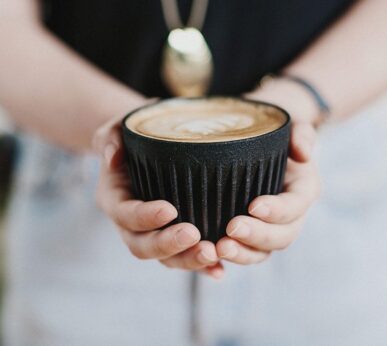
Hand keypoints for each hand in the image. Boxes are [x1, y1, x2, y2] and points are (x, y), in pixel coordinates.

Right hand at [93, 114, 223, 278]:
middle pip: (142, 246)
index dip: (144, 217)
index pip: (125, 215)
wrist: (146, 150)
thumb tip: (112, 157)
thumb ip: (110, 137)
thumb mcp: (117, 128)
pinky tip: (219, 271)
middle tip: (194, 235)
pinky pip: (185, 257)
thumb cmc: (134, 136)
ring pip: (166, 258)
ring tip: (213, 254)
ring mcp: (152, 233)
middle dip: (167, 245)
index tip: (170, 209)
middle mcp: (131, 223)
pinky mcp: (172, 236)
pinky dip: (201, 268)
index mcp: (115, 198)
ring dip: (188, 261)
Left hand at [215, 78, 320, 263]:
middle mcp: (291, 214)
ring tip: (218, 248)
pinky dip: (230, 258)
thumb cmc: (274, 133)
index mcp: (303, 190)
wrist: (262, 141)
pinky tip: (210, 259)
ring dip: (242, 254)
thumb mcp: (292, 125)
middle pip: (282, 236)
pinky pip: (244, 252)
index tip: (253, 205)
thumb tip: (304, 153)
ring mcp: (270, 227)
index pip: (296, 206)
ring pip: (263, 251)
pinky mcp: (250, 232)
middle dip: (257, 236)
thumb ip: (302, 134)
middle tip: (231, 229)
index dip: (278, 210)